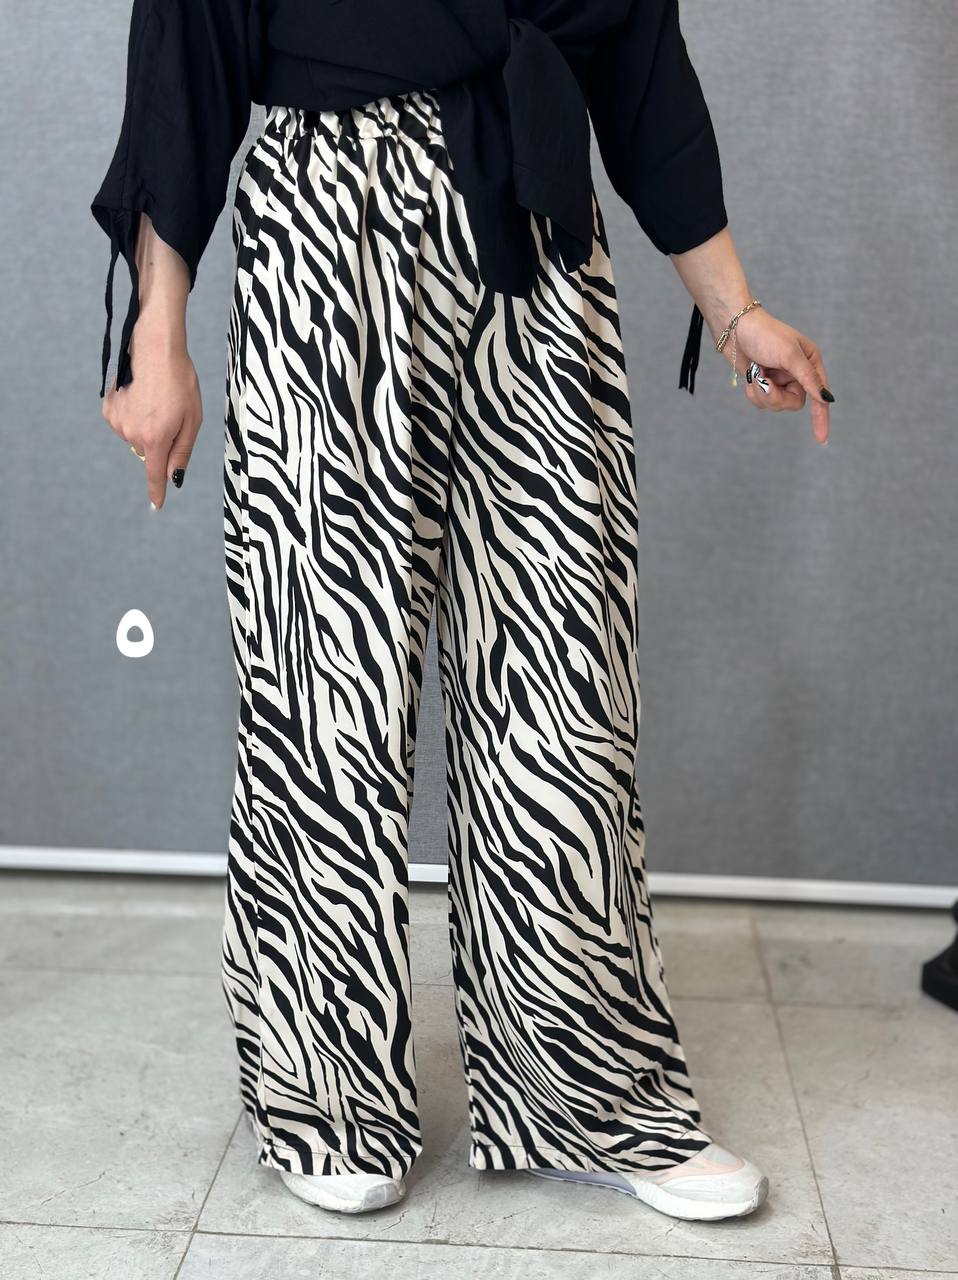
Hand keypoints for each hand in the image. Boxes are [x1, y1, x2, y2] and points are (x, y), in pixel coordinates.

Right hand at [101, 324, 202, 508]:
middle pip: (149, 453)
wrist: (154, 347)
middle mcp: (132, 434)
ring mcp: (117, 421)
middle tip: (171, 413)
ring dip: (146, 427)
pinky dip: (133, 416)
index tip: (156, 506)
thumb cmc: (180, 381)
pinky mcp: (108, 409)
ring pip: (136, 438)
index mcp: (156, 438)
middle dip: (161, 441)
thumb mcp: (193, 419)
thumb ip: (182, 451)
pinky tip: (140, 396)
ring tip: (155, 400)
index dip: (157, 491)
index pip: (156, 474)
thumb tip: (175, 478)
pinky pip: (124, 423)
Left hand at [723, 307, 832, 444]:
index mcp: (811, 362)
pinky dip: (754, 392)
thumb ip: (808, 378)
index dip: (821, 417)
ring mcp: (780, 379)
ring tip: (756, 374)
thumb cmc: (765, 335)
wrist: (734, 328)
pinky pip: (762, 401)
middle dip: (776, 396)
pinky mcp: (764, 383)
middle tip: (765, 383)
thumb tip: (825, 398)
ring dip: (762, 393)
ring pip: (776, 404)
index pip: (819, 395)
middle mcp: (798, 373)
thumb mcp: (790, 356)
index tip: (821, 439)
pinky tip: (750, 376)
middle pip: (794, 403)